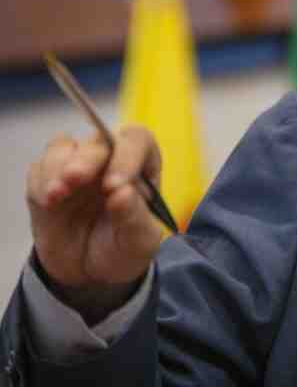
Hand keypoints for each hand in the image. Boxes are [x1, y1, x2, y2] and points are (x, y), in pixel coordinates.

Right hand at [26, 126, 163, 323]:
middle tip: (75, 179)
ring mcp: (76, 165)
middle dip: (86, 159)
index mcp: (142, 165)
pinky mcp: (48, 179)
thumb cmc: (123, 247)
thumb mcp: (138, 241)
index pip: (137, 141)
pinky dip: (40, 182)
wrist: (90, 270)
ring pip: (64, 147)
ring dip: (57, 168)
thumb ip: (133, 218)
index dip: (127, 156)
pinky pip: (40, 168)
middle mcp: (110, 158)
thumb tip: (122, 193)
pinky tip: (48, 203)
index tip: (115, 185)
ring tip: (56, 196)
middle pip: (99, 140)